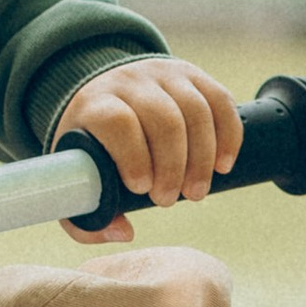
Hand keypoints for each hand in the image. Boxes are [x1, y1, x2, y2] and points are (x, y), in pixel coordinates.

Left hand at [52, 57, 241, 241]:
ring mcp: (163, 74)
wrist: (105, 95)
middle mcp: (129, 82)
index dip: (133, 157)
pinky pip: (220, 100)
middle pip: (163, 119)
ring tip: (195, 192)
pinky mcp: (193, 75)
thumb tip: (124, 232)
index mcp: (95, 103)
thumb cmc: (92, 146)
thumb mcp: (76, 175)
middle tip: (169, 200)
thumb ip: (85, 217)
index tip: (141, 188)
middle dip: (172, 167)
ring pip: (194, 110)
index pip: (117, 121)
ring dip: (202, 157)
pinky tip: (222, 166)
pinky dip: (228, 135)